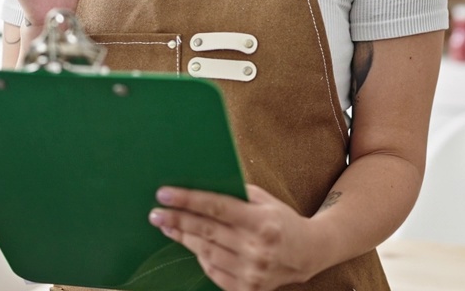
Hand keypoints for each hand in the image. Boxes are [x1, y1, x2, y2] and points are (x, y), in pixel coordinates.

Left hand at [149, 184, 323, 290]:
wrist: (308, 253)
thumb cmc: (281, 220)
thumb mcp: (265, 200)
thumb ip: (236, 194)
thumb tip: (200, 184)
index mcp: (262, 222)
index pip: (217, 208)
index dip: (188, 200)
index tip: (165, 194)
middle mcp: (257, 249)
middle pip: (206, 231)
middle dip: (177, 221)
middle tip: (156, 213)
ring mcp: (251, 272)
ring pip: (205, 252)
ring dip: (183, 238)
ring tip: (167, 227)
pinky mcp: (247, 289)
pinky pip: (213, 271)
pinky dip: (200, 256)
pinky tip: (191, 244)